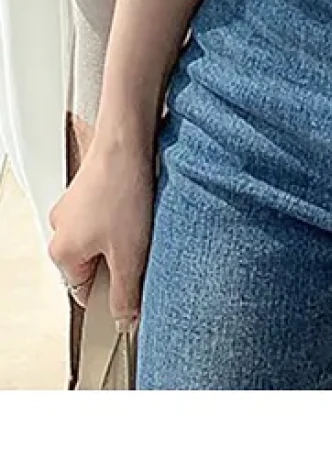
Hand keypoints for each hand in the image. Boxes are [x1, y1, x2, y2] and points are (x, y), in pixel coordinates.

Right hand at [47, 132, 154, 325]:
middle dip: (120, 261)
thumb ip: (125, 294)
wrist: (127, 139)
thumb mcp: (130, 255)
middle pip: (94, 263)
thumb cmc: (122, 190)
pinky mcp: (90, 187)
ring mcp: (74, 206)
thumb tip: (124, 319)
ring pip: (103, 238)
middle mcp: (61, 229)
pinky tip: (141, 204)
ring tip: (142, 221)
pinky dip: (125, 214)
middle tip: (142, 248)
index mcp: (61, 252)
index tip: (134, 287)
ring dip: (125, 236)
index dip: (114, 292)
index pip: (85, 291)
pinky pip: (108, 214)